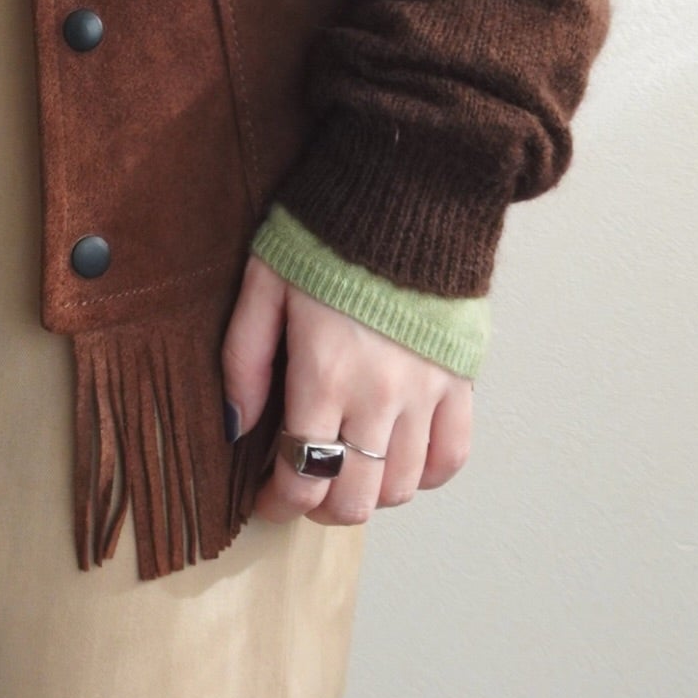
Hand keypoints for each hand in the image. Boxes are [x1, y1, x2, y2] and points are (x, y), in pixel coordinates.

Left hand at [221, 253, 473, 526]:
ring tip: (347, 471)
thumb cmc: (327, 233)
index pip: (302, 476)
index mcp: (324, 375)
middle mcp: (379, 397)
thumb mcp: (264, 284)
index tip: (266, 498)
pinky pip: (452, 456)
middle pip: (353, 499)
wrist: (408, 191)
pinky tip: (400, 458)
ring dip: (369, 494)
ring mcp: (426, 392)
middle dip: (320, 506)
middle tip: (304, 486)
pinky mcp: (461, 379)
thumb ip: (244, 360)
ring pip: (402, 488)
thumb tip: (235, 426)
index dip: (279, 503)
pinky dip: (427, 474)